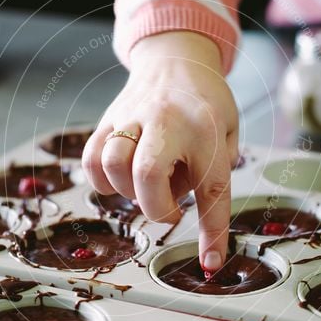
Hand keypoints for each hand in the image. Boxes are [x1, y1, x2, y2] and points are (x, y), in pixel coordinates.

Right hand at [82, 31, 238, 270]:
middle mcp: (167, 122)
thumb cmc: (206, 103)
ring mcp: (132, 118)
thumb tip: (207, 236)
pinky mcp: (108, 120)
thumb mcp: (229, 134)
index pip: (212, 188)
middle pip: (147, 172)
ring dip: (127, 191)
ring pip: (111, 165)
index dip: (211, 232)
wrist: (175, 57)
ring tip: (145, 185)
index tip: (209, 262)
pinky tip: (120, 178)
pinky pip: (91, 159)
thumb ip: (218, 176)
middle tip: (168, 211)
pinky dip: (101, 180)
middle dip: (155, 207)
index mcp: (207, 130)